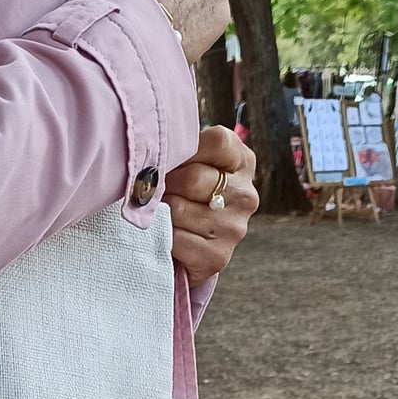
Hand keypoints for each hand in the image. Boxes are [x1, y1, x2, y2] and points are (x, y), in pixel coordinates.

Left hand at [164, 127, 257, 283]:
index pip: (216, 141)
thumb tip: (152, 150)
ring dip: (159, 211)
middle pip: (193, 178)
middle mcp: (245, 195)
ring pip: (178, 209)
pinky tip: (164, 234)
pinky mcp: (216, 257)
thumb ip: (184, 148)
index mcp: (243, 162)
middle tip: (155, 190)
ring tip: (160, 211)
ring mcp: (233, 228)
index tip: (170, 158)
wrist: (188, 249)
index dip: (184, 149)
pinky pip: (174, 238)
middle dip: (165, 183)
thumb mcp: (193, 163)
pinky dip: (160, 235)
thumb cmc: (185, 196)